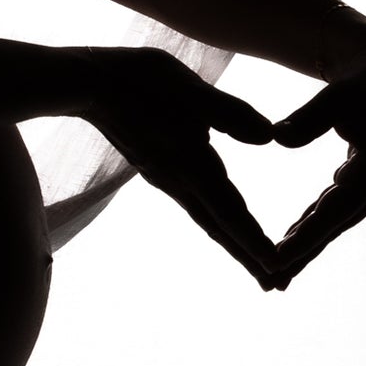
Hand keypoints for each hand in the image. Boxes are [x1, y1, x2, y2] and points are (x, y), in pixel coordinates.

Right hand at [72, 46, 281, 284]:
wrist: (86, 84)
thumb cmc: (138, 79)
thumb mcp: (189, 88)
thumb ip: (228, 113)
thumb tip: (270, 136)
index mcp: (191, 164)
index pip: (229, 211)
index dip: (254, 241)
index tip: (277, 269)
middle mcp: (179, 181)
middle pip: (221, 228)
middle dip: (250, 257)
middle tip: (278, 286)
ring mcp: (168, 178)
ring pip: (209, 219)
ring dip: (235, 244)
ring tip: (258, 265)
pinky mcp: (160, 170)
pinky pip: (197, 205)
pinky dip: (218, 222)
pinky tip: (223, 223)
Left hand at [268, 24, 365, 284]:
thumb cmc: (365, 81)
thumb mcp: (337, 96)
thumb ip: (308, 118)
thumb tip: (276, 138)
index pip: (335, 211)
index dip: (305, 237)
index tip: (277, 258)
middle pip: (335, 226)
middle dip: (303, 254)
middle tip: (272, 282)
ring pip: (334, 222)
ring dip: (307, 247)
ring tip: (278, 275)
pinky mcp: (365, 182)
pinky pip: (334, 210)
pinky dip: (313, 226)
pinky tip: (291, 243)